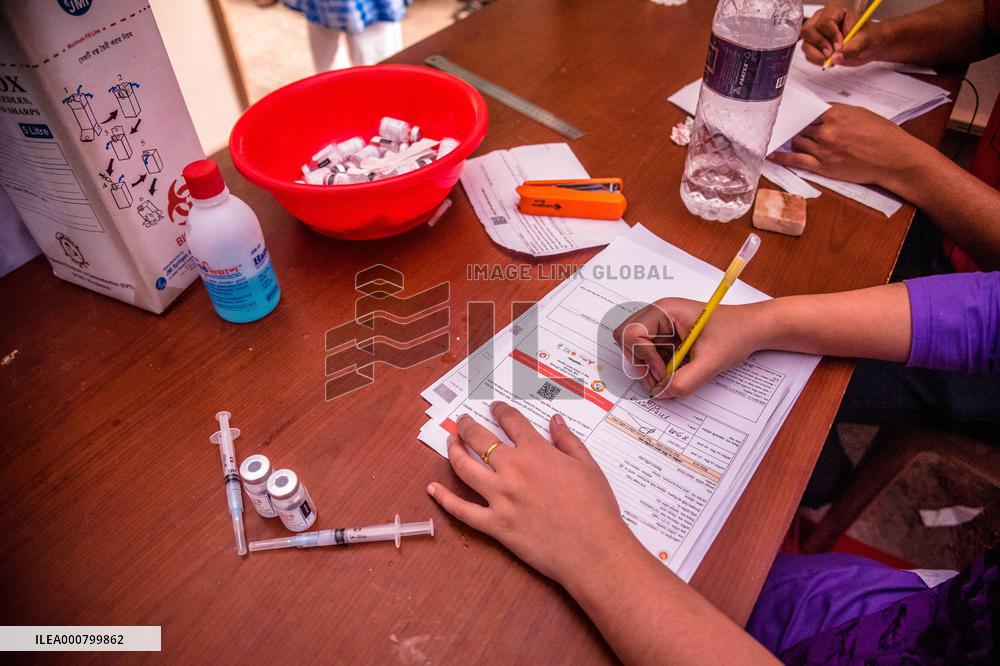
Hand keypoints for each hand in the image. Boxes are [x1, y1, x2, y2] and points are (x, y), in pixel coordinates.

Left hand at [426, 403, 632, 585]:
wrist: (593, 549)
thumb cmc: (596, 508)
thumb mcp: (588, 466)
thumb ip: (568, 441)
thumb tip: (554, 420)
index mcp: (536, 452)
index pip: (511, 422)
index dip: (500, 411)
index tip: (495, 408)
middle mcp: (513, 470)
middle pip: (479, 439)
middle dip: (467, 426)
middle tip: (462, 421)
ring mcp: (500, 498)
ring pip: (464, 468)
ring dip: (453, 451)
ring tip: (450, 442)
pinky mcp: (495, 525)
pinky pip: (463, 511)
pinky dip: (444, 499)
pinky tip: (433, 488)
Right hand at [612, 298, 764, 397]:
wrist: (752, 330)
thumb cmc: (735, 334)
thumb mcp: (711, 362)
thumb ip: (684, 382)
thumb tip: (660, 394)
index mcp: (665, 310)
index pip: (631, 333)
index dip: (644, 358)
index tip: (665, 373)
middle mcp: (658, 315)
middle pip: (626, 340)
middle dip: (641, 363)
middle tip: (663, 377)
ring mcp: (661, 325)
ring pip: (635, 350)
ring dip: (649, 368)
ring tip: (673, 375)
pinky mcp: (666, 337)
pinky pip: (649, 355)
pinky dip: (658, 367)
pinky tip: (678, 369)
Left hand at [770, 104, 930, 189]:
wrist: (894, 159)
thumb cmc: (883, 136)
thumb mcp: (862, 114)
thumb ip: (839, 112)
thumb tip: (822, 112)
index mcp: (836, 114)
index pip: (810, 111)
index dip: (802, 115)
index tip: (795, 115)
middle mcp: (827, 130)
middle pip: (801, 127)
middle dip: (799, 128)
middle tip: (792, 129)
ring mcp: (823, 149)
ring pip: (797, 141)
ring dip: (795, 140)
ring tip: (794, 140)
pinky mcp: (822, 166)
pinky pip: (796, 160)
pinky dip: (782, 157)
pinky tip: (772, 155)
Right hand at [801, 4, 882, 66]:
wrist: (867, 45)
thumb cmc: (867, 37)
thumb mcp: (865, 40)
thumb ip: (852, 48)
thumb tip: (836, 57)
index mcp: (836, 11)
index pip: (824, 22)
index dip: (831, 36)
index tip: (839, 46)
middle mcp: (822, 19)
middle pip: (808, 30)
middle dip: (820, 44)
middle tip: (832, 53)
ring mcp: (816, 32)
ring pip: (806, 44)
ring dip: (818, 55)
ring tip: (832, 58)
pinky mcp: (814, 44)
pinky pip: (807, 53)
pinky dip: (817, 60)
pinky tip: (829, 59)